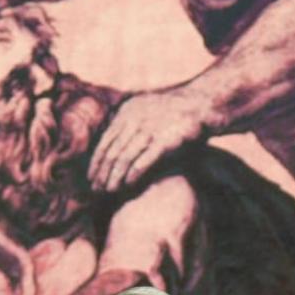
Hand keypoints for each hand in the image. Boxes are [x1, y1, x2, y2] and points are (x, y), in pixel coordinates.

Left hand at [88, 88, 211, 191]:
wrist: (203, 103)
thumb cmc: (175, 113)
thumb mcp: (147, 110)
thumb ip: (130, 125)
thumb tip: (114, 147)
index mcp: (127, 112)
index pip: (105, 140)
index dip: (96, 161)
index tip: (91, 177)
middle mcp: (135, 119)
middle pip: (112, 151)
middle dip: (102, 172)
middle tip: (95, 189)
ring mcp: (150, 130)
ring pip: (124, 158)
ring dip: (114, 177)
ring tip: (107, 191)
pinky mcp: (165, 141)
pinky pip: (143, 161)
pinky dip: (132, 175)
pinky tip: (126, 186)